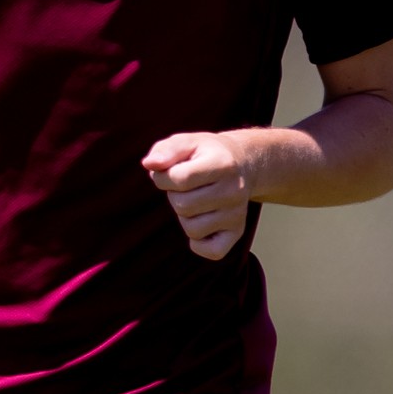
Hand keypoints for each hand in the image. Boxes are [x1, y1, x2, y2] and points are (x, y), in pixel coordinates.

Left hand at [142, 131, 251, 260]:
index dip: (163, 178)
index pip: (179, 179)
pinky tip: (202, 223)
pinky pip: (211, 251)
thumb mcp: (186, 142)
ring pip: (192, 229)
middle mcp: (234, 190)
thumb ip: (165, 150)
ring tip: (196, 200)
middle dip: (175, 196)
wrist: (242, 163)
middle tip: (187, 187)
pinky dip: (199, 243)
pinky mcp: (237, 232)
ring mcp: (237, 213)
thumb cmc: (205, 154)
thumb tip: (150, 165)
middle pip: (183, 206)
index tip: (167, 173)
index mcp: (222, 163)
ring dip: (185, 216)